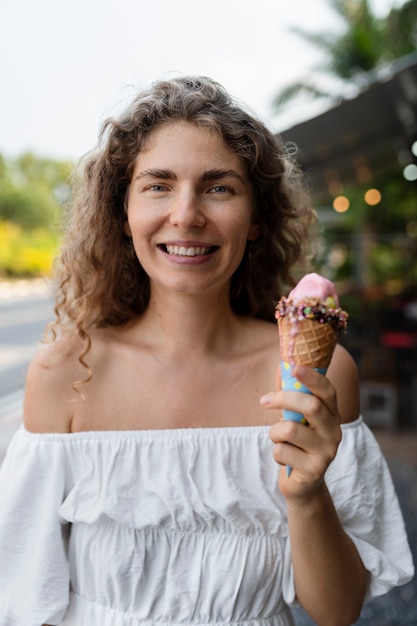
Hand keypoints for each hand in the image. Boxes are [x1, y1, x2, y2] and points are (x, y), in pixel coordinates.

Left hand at [261, 365, 341, 500]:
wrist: (303, 485)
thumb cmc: (296, 444)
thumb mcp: (296, 419)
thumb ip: (292, 395)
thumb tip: (281, 365)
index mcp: (331, 414)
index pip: (328, 391)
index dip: (312, 377)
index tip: (294, 367)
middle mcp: (334, 431)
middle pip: (311, 406)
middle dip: (284, 398)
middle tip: (264, 400)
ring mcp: (327, 452)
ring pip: (290, 430)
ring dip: (275, 433)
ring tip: (277, 440)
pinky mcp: (314, 470)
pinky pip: (282, 452)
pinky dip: (276, 453)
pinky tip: (285, 459)